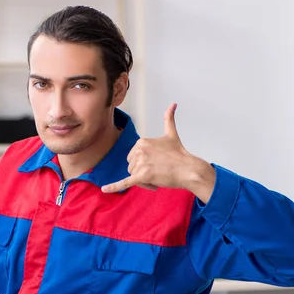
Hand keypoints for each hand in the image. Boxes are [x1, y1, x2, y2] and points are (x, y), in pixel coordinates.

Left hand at [101, 103, 215, 202]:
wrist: (189, 169)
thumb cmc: (180, 154)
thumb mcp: (171, 134)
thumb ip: (169, 119)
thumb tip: (173, 104)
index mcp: (141, 142)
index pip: (133, 157)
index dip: (144, 163)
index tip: (157, 164)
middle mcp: (139, 150)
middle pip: (131, 167)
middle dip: (142, 173)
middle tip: (159, 172)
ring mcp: (140, 163)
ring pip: (133, 177)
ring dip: (144, 181)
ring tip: (159, 178)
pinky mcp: (142, 176)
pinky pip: (125, 182)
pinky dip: (113, 187)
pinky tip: (104, 189)